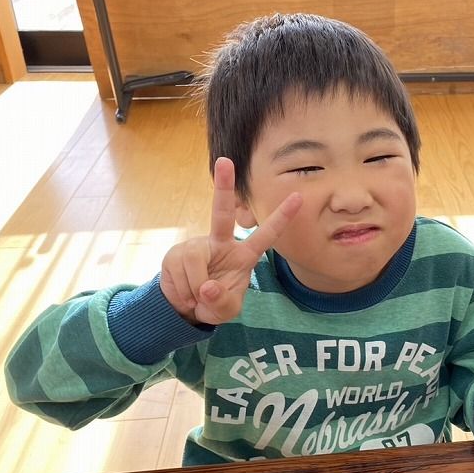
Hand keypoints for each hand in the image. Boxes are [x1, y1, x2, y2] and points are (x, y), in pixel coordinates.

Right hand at [160, 157, 301, 324]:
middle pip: (222, 213)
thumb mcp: (225, 311)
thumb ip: (222, 302)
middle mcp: (220, 244)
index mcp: (243, 256)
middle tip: (225, 161)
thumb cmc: (214, 304)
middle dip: (224, 186)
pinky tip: (185, 294)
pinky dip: (183, 291)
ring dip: (195, 288)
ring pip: (195, 263)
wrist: (185, 309)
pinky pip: (180, 273)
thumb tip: (208, 287)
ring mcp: (196, 247)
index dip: (282, 218)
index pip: (266, 235)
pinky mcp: (175, 254)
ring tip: (197, 297)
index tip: (298, 197)